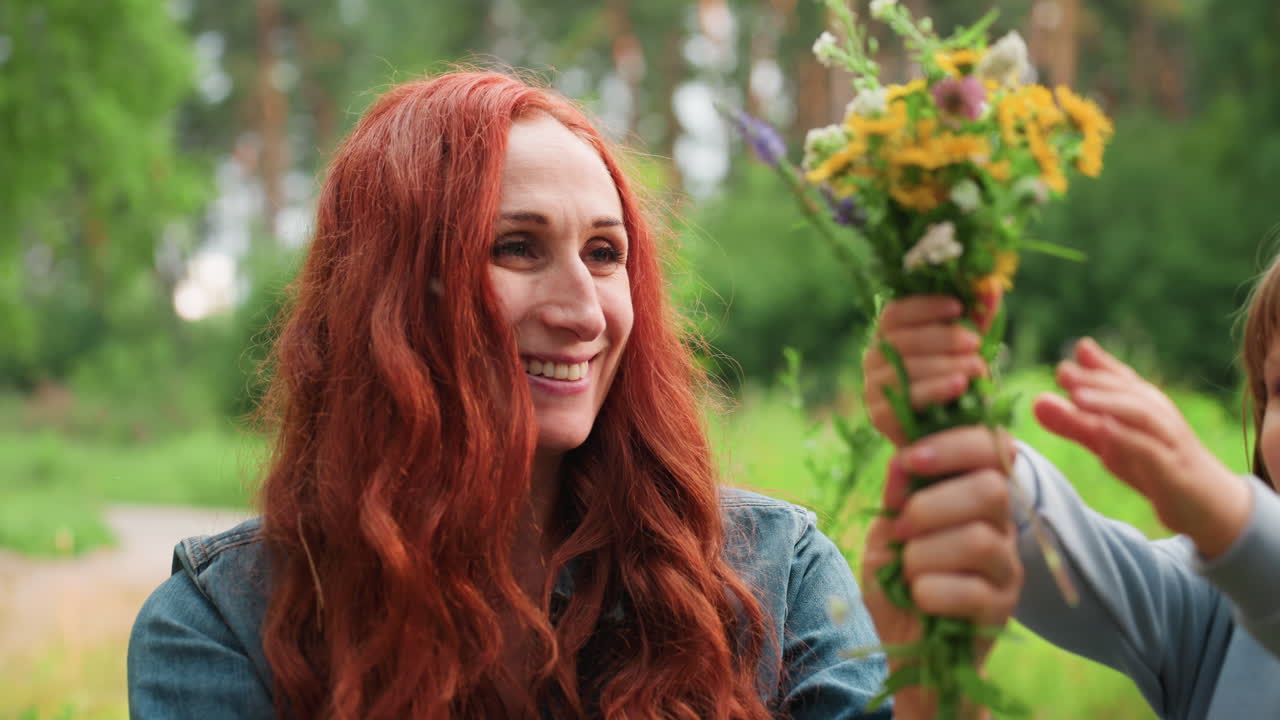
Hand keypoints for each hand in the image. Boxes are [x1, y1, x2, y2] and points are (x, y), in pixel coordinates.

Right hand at [862, 296, 988, 445]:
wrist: (953, 433)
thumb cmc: (958, 381)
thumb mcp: (970, 347)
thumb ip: (978, 318)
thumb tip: (991, 285)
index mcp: (890, 335)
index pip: (895, 313)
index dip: (924, 307)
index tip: (957, 306)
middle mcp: (874, 358)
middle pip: (900, 340)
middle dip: (941, 338)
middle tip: (974, 343)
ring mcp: (873, 388)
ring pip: (903, 370)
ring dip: (943, 365)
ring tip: (977, 367)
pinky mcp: (879, 416)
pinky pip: (904, 399)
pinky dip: (934, 391)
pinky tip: (959, 387)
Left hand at [862, 426, 1022, 717]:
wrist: (907, 650)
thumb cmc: (898, 583)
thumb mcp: (886, 533)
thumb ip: (896, 497)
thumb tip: (901, 459)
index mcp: (974, 495)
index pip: (992, 447)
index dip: (954, 444)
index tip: (908, 458)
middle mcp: (1001, 526)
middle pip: (992, 489)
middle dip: (932, 504)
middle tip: (900, 528)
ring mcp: (1007, 568)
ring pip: (980, 539)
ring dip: (925, 553)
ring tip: (908, 571)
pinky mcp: (1003, 609)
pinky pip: (973, 590)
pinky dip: (931, 591)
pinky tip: (919, 597)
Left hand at [1032, 337, 1251, 557]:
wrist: (1209, 507)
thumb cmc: (1155, 466)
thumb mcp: (1109, 445)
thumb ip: (1076, 423)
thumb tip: (1038, 400)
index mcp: (1142, 405)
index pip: (1118, 379)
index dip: (1095, 365)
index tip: (1070, 354)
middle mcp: (1157, 417)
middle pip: (1127, 391)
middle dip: (1095, 379)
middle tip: (1062, 371)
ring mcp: (1168, 442)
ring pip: (1141, 415)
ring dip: (1109, 403)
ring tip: (1078, 396)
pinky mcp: (1172, 470)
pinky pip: (1150, 450)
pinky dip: (1127, 438)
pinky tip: (1103, 430)